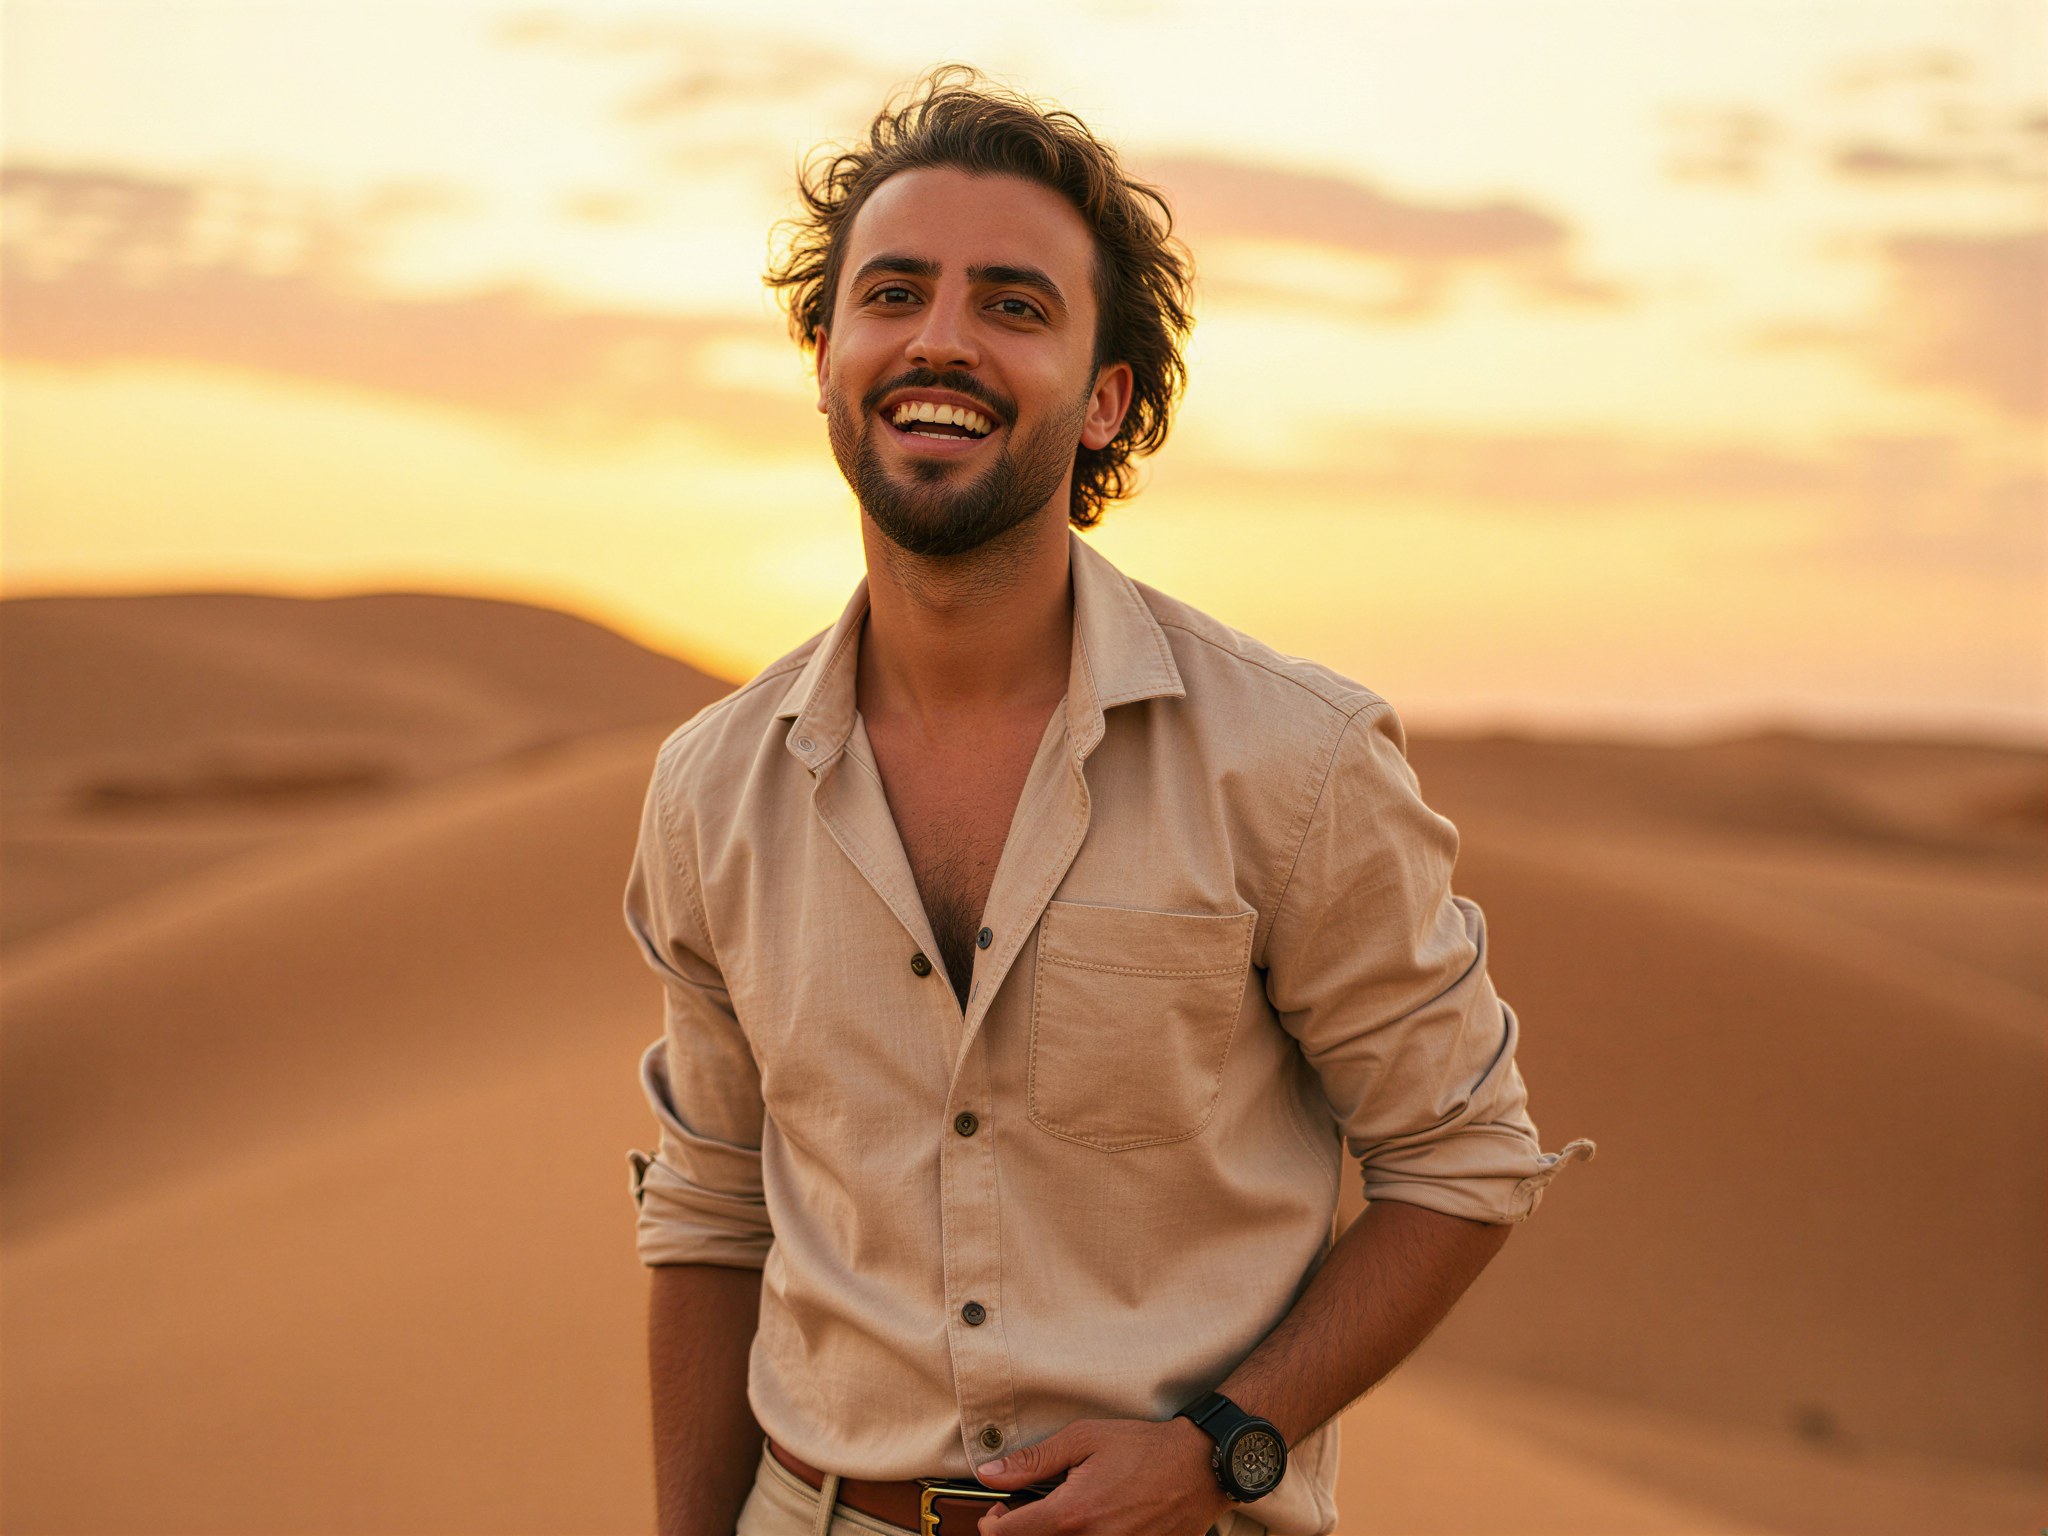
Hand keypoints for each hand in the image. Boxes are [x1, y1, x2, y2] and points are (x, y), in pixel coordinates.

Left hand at [974, 1417, 1230, 1535]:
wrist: (1199, 1467)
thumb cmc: (1143, 1448)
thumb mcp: (1084, 1439)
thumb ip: (1033, 1461)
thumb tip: (989, 1474)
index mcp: (1072, 1514)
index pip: (1009, 1535)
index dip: (992, 1524)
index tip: (996, 1512)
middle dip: (1022, 1533)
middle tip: (1026, 1514)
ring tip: (1065, 1517)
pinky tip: (1092, 1527)